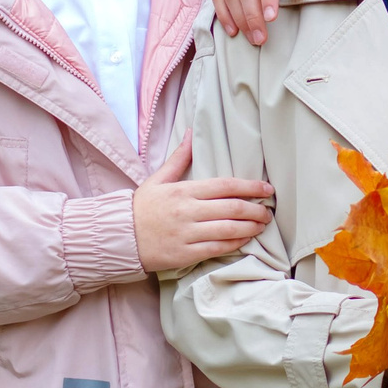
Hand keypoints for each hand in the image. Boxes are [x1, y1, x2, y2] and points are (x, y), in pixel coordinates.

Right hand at [133, 134, 276, 272]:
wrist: (118, 237)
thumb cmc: (140, 207)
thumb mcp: (157, 179)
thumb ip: (178, 159)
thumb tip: (191, 134)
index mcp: (183, 191)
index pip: (225, 186)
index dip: (250, 187)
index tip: (267, 189)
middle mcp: (187, 211)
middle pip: (231, 208)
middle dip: (255, 209)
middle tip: (268, 211)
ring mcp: (187, 233)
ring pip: (228, 229)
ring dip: (250, 227)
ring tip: (262, 225)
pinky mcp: (185, 254)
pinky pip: (216, 248)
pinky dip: (235, 243)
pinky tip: (245, 239)